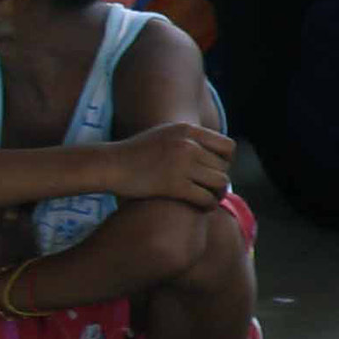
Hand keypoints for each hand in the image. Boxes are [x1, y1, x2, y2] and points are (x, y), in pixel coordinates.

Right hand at [107, 118, 239, 213]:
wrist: (111, 165)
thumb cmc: (136, 153)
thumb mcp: (165, 134)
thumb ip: (189, 139)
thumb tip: (213, 153)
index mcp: (188, 130)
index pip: (227, 146)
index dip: (227, 162)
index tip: (216, 171)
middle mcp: (188, 144)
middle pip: (223, 166)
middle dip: (220, 180)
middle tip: (212, 190)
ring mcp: (182, 164)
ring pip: (220, 182)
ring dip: (218, 194)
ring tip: (210, 199)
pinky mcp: (174, 185)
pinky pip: (205, 198)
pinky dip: (208, 205)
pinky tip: (202, 208)